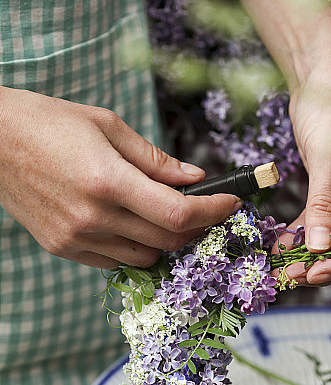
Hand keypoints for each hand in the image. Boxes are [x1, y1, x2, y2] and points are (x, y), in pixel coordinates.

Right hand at [0, 87, 240, 267]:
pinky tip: (132, 225)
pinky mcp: (62, 249)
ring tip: (164, 216)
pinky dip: (134, 248)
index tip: (230, 202)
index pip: (177, 212)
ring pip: (145, 258)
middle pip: (167, 240)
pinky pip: (115, 262)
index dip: (212, 211)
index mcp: (106, 179)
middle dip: (196, 227)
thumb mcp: (106, 125)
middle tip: (205, 209)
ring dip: (166, 241)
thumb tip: (194, 178)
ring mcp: (76, 238)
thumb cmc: (47, 122)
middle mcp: (92, 216)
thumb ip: (154, 159)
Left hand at [275, 59, 330, 285]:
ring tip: (281, 270)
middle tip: (291, 278)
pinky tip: (280, 247)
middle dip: (328, 265)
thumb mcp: (327, 156)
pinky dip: (304, 237)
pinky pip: (325, 226)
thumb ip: (323, 205)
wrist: (322, 73)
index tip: (315, 273)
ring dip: (313, 256)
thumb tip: (318, 249)